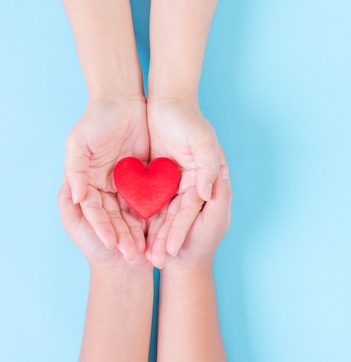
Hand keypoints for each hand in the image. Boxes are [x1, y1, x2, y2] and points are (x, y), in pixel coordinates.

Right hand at [64, 97, 148, 259]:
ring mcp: (128, 183)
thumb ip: (75, 170)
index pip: (97, 212)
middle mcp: (108, 187)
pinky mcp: (147, 176)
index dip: (104, 229)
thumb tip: (77, 198)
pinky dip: (157, 213)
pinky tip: (164, 229)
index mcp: (89, 183)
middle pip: (117, 218)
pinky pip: (152, 197)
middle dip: (126, 237)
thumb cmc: (96, 119)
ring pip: (135, 212)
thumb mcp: (78, 143)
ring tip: (150, 250)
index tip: (112, 245)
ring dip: (142, 231)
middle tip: (135, 256)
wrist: (123, 99)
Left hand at [145, 98, 220, 267]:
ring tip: (141, 255)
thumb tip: (207, 193)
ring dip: (152, 233)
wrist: (169, 100)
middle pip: (174, 217)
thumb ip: (208, 168)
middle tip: (154, 261)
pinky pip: (146, 199)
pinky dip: (139, 215)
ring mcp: (171, 182)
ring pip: (160, 212)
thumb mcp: (204, 142)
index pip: (189, 210)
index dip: (180, 230)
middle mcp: (187, 185)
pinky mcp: (155, 177)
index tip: (171, 250)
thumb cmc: (190, 120)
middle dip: (164, 239)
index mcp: (201, 180)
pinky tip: (130, 231)